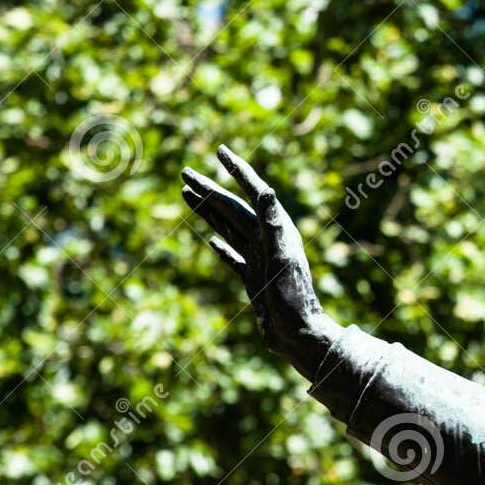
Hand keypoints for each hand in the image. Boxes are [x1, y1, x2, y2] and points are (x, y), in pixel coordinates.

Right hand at [181, 145, 336, 368]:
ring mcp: (259, 258)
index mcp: (275, 229)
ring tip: (187, 194)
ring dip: (208, 210)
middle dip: (209, 188)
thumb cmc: (293, 297)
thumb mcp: (282, 257)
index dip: (237, 169)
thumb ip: (274, 223)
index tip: (220, 150)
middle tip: (185, 172)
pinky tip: (210, 239)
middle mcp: (267, 239)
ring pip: (228, 227)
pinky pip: (233, 256)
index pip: (252, 191)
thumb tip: (266, 189)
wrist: (299, 334)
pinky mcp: (254, 278)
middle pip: (232, 207)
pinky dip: (221, 246)